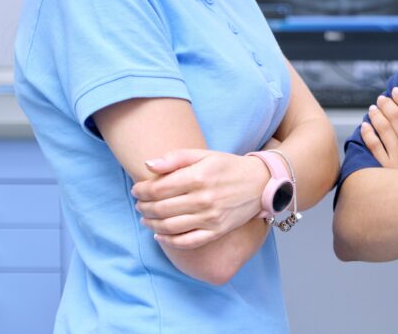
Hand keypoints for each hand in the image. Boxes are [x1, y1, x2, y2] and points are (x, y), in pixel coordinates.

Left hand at [131, 149, 269, 249]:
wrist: (260, 183)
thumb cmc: (229, 166)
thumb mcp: (204, 154)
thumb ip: (176, 158)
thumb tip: (148, 165)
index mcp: (198, 177)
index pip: (158, 188)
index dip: (142, 190)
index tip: (137, 189)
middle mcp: (203, 199)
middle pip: (161, 208)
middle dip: (143, 207)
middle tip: (139, 204)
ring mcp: (210, 218)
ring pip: (169, 226)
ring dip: (151, 223)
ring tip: (145, 218)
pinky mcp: (216, 231)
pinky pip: (187, 242)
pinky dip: (169, 241)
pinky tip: (159, 235)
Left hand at [361, 87, 397, 169]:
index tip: (396, 90)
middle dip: (388, 106)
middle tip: (381, 98)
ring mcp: (397, 160)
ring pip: (385, 131)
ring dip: (377, 116)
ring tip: (372, 109)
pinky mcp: (385, 171)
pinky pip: (374, 148)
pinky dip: (368, 135)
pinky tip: (364, 127)